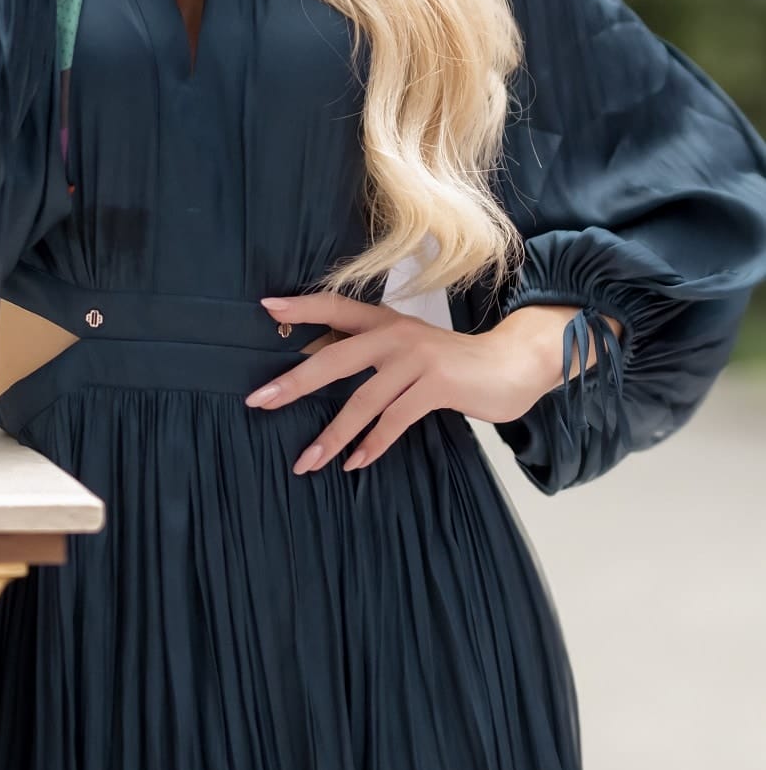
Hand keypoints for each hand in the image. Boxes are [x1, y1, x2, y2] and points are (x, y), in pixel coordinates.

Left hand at [247, 291, 555, 476]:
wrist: (510, 363)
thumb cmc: (452, 361)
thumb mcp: (409, 346)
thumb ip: (373, 352)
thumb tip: (321, 371)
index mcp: (384, 321)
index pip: (335, 306)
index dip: (301, 307)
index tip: (266, 308)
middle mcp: (396, 334)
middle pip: (335, 358)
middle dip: (295, 382)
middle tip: (259, 401)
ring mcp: (417, 359)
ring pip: (363, 400)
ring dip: (332, 435)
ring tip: (306, 461)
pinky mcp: (437, 385)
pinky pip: (395, 420)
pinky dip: (372, 444)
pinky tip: (354, 463)